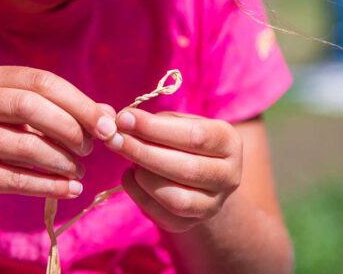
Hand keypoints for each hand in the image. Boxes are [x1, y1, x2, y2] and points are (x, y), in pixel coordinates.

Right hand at [0, 66, 117, 222]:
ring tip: (79, 171)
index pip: (41, 81)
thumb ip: (64, 112)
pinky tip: (70, 189)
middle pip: (29, 106)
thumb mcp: (25, 121)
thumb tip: (109, 115)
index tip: (107, 125)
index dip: (79, 102)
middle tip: (90, 149)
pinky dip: (49, 186)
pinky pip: (14, 179)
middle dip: (69, 128)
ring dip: (61, 161)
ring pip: (23, 145)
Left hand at [105, 109, 241, 232]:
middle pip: (185, 169)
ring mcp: (213, 204)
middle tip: (114, 139)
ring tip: (128, 160)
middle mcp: (228, 176)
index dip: (155, 128)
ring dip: (144, 177)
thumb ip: (156, 122)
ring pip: (176, 199)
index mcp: (228, 142)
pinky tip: (130, 177)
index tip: (124, 119)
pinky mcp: (192, 223)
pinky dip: (139, 195)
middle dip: (143, 152)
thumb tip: (124, 122)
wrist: (200, 172)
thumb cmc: (184, 139)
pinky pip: (163, 216)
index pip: (195, 136)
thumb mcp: (178, 122)